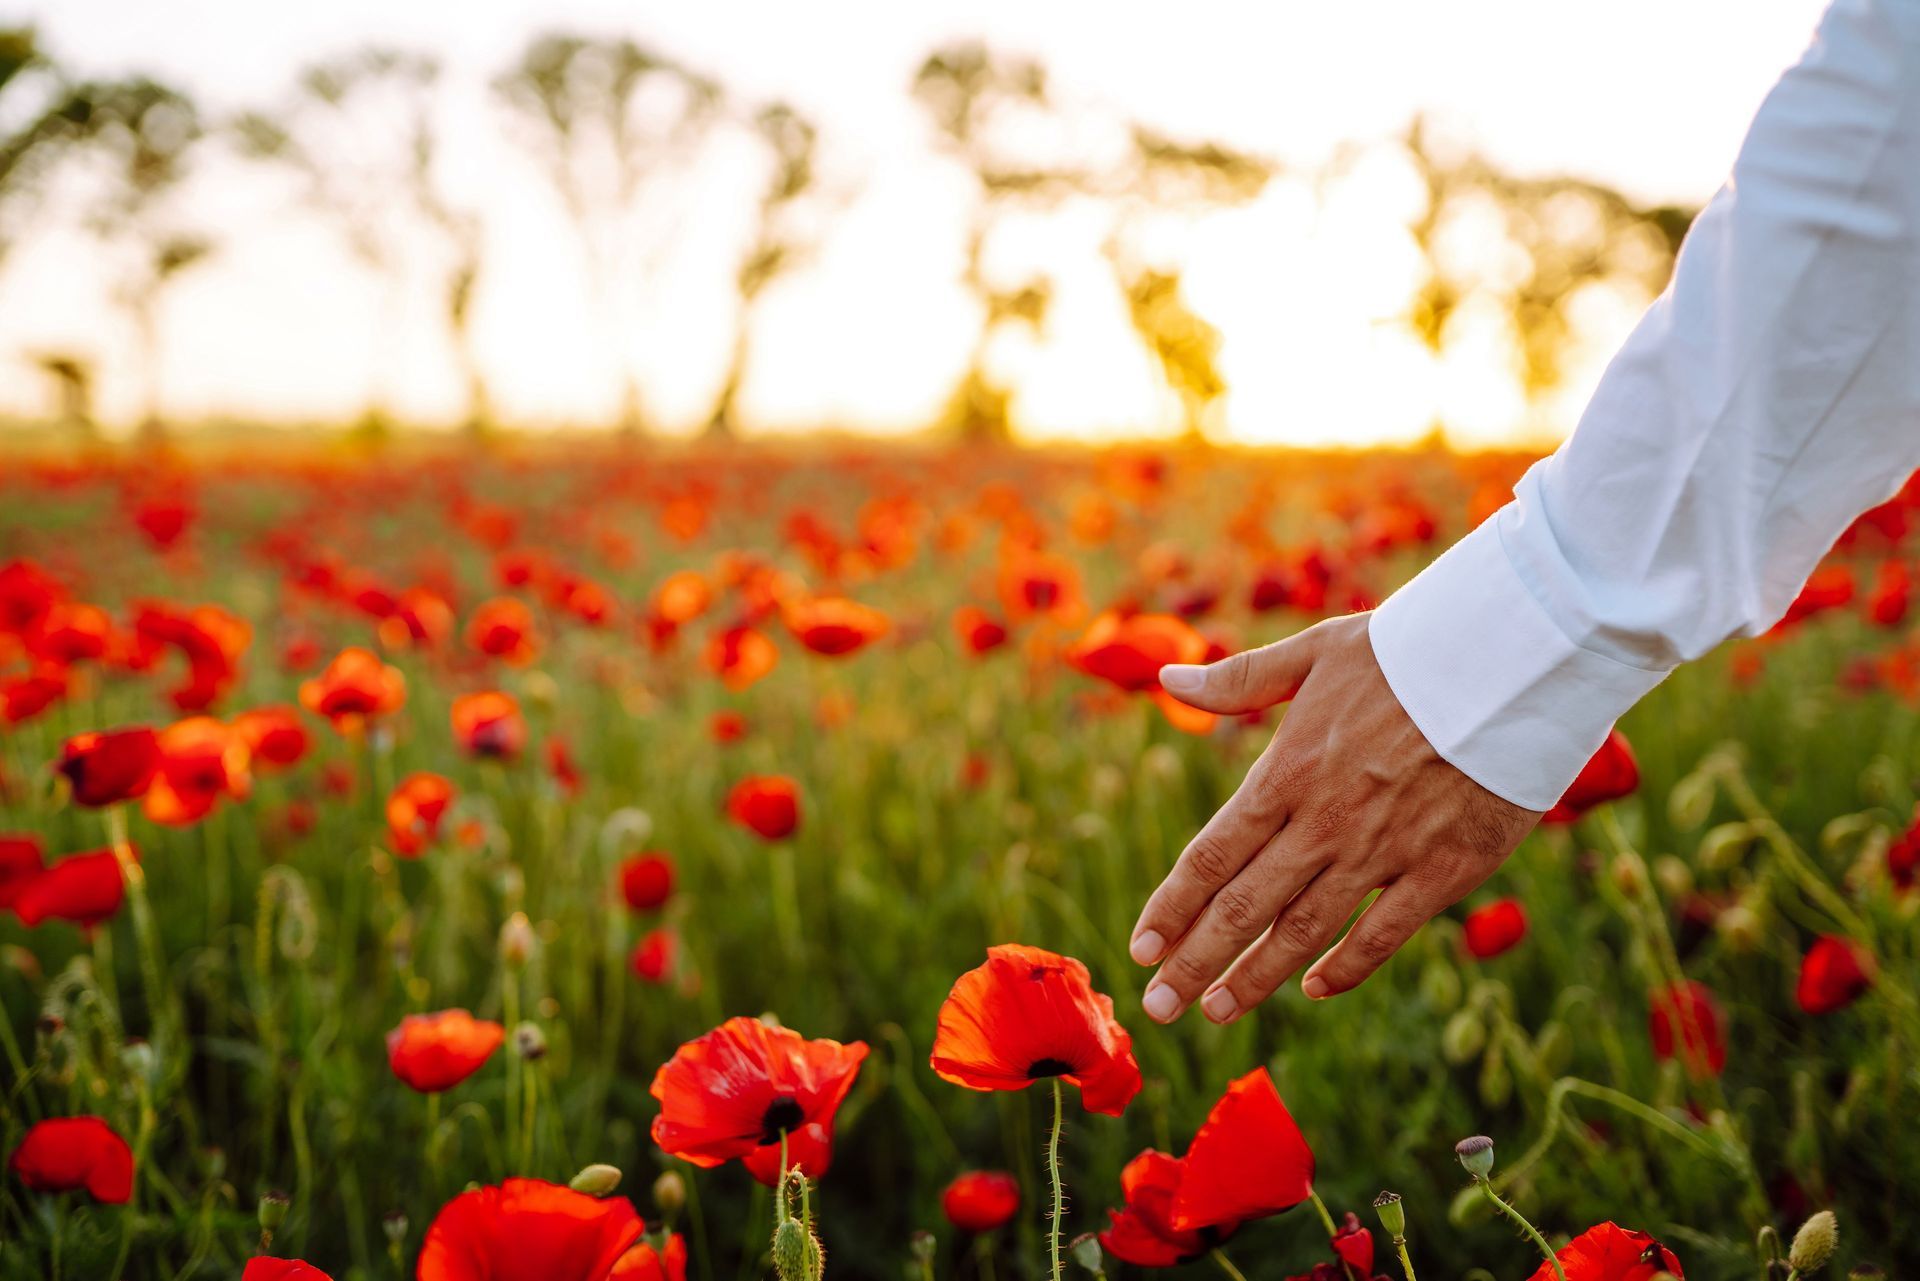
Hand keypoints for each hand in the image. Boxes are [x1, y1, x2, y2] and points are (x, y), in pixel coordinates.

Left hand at [1129, 613, 1540, 1023]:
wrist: (1517, 665)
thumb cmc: (1413, 650)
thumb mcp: (1317, 651)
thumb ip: (1241, 679)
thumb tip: (1169, 678)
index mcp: (1288, 771)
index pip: (1211, 854)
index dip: (1172, 906)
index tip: (1140, 948)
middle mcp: (1326, 821)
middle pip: (1245, 906)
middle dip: (1195, 960)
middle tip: (1159, 1006)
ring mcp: (1384, 851)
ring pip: (1304, 931)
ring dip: (1254, 977)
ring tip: (1214, 1010)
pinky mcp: (1442, 870)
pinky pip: (1382, 935)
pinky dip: (1344, 969)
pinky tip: (1312, 990)